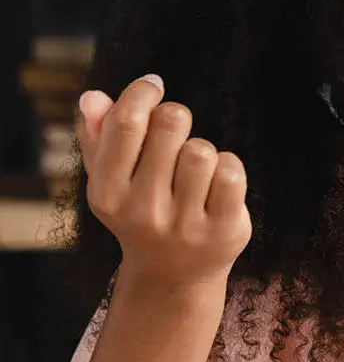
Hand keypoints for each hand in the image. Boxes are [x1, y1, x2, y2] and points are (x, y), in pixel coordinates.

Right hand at [77, 74, 251, 285]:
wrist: (175, 276)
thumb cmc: (142, 211)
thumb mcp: (111, 180)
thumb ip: (98, 137)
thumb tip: (94, 97)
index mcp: (107, 194)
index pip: (126, 123)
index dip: (143, 92)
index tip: (154, 85)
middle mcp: (143, 213)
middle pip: (170, 124)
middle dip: (176, 118)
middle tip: (175, 134)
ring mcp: (185, 225)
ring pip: (202, 149)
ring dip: (202, 149)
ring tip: (194, 169)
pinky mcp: (222, 231)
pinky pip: (231, 172)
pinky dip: (229, 167)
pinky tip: (217, 182)